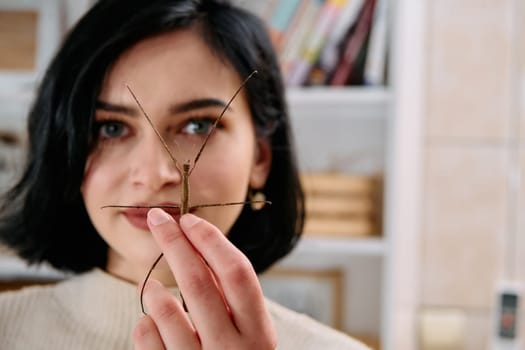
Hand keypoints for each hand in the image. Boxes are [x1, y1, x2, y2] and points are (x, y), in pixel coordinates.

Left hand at [133, 208, 276, 349]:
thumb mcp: (250, 335)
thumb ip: (232, 300)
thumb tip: (198, 248)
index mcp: (259, 332)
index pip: (236, 272)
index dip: (211, 241)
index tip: (190, 220)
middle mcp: (235, 349)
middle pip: (199, 282)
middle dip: (175, 244)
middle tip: (159, 220)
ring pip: (169, 313)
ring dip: (155, 290)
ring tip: (151, 281)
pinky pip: (150, 344)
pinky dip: (146, 325)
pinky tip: (148, 319)